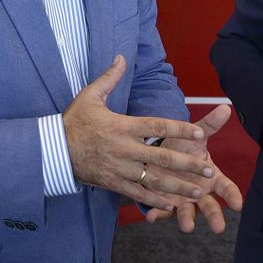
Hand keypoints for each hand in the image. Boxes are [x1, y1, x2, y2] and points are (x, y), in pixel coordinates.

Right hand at [63, 55, 210, 210]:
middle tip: (210, 169)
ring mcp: (119, 167)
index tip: (200, 133)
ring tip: (199, 191)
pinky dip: (154, 200)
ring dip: (178, 186)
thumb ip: (109, 78)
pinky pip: (137, 193)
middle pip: (163, 157)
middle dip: (189, 164)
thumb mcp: (90, 96)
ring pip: (154, 179)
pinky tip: (171, 205)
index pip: (157, 126)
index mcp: (123, 126)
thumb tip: (121, 57)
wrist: (53, 148)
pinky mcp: (112, 182)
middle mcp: (124, 148)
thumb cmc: (74, 121)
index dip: (180, 129)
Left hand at [143, 104, 243, 233]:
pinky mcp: (165, 202)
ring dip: (187, 219)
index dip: (232, 196)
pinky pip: (161, 210)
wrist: (160, 152)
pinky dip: (158, 214)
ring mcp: (182, 199)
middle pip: (210, 206)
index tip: (238, 204)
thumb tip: (225, 107)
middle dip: (214, 216)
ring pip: (188, 212)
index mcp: (211, 177)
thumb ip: (210, 124)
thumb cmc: (183, 146)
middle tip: (219, 228)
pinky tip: (152, 217)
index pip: (226, 187)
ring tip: (186, 227)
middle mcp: (199, 191)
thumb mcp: (196, 136)